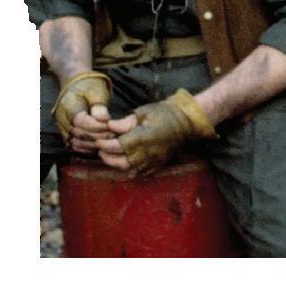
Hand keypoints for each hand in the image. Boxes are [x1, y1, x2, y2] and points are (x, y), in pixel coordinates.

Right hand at [51, 70, 110, 147]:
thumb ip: (99, 105)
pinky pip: (75, 146)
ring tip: (109, 139)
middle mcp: (63, 119)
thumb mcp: (97, 91)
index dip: (97, 126)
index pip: (80, 121)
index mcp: (69, 106)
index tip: (110, 124)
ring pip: (76, 142)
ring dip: (93, 144)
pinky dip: (87, 148)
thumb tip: (103, 119)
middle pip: (78, 134)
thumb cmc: (89, 87)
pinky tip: (100, 144)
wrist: (77, 86)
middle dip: (98, 136)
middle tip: (113, 134)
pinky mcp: (67, 134)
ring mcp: (64, 128)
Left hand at [96, 89, 217, 173]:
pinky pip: (140, 173)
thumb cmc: (164, 113)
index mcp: (142, 138)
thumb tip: (109, 127)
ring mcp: (152, 161)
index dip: (104, 144)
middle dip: (107, 156)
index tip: (98, 140)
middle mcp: (146, 152)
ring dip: (116, 164)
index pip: (116, 146)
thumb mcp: (144, 112)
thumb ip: (126, 122)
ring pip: (128, 169)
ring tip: (110, 156)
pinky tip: (125, 163)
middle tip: (101, 150)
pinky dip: (129, 170)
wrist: (186, 122)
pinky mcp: (157, 165)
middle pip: (119, 161)